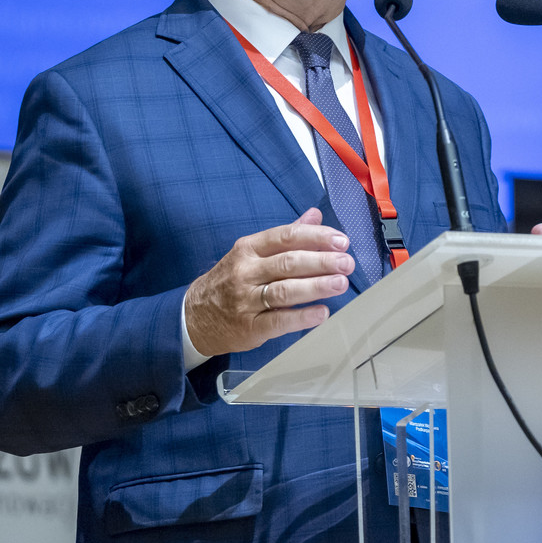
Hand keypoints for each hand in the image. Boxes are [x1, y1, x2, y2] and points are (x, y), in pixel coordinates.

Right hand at [184, 208, 353, 356]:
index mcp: (249, 249)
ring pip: (285, 290)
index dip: (316, 237)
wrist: (194, 317)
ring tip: (341, 283)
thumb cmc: (230, 281)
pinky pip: (278, 321)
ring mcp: (246, 300)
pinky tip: (322, 313)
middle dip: (322, 261)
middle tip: (347, 263)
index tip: (341, 241)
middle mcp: (246, 272)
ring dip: (316, 286)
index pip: (285, 236)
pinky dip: (302, 317)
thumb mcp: (251, 253)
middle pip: (288, 262)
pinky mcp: (249, 327)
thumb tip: (315, 215)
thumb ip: (285, 236)